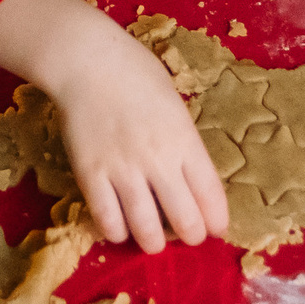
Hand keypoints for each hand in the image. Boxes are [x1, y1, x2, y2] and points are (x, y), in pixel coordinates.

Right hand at [0, 0, 230, 252]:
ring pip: (146, 227)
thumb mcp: (174, 104)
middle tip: (188, 237)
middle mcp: (158, 160)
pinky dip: (116, 231)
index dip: (216, 219)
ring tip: (154, 242)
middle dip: (191, 236)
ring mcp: (123, 169)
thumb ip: (182, 140)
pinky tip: (120, 229)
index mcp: (185, 140)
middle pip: (185, 219)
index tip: (216, 229)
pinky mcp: (91, 174)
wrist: (88, 60)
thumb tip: (187, 172)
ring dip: (154, 242)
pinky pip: (107, 218)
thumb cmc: (135, 72)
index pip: (210, 194)